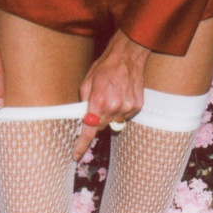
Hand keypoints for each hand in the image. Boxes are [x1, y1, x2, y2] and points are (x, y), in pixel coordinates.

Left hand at [73, 29, 149, 160]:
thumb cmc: (105, 67)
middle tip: (98, 105)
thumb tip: (82, 117)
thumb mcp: (87, 82)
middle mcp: (114, 107)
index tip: (76, 155)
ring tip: (112, 96)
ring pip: (113, 123)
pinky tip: (121, 96)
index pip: (89, 130)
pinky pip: (124, 117)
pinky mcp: (136, 107)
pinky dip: (120, 110)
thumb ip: (83, 102)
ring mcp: (127, 108)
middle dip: (96, 120)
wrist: (128, 56)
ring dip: (109, 114)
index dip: (81, 145)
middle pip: (100, 127)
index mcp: (98, 101)